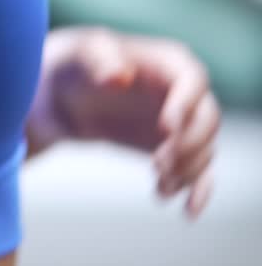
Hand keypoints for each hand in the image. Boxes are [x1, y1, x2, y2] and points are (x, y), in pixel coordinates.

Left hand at [27, 27, 220, 218]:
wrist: (58, 95)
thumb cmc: (73, 64)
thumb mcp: (80, 54)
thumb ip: (99, 60)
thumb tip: (119, 78)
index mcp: (168, 61)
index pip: (192, 80)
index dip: (185, 105)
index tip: (165, 128)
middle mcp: (182, 91)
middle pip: (207, 119)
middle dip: (188, 145)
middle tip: (157, 165)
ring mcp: (180, 122)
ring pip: (204, 148)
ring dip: (188, 171)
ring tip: (160, 186)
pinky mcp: (172, 149)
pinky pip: (198, 171)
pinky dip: (198, 190)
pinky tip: (187, 211)